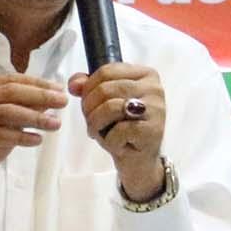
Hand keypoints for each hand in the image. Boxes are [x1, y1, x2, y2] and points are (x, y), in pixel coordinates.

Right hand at [0, 74, 68, 198]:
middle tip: (62, 101)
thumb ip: (21, 110)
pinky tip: (37, 140)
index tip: (58, 88)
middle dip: (39, 95)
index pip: (9, 80)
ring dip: (35, 117)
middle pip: (9, 92)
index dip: (36, 83)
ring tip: (55, 124)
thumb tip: (49, 99)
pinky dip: (21, 136)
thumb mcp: (3, 124)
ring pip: (5, 112)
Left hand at [69, 62, 165, 197]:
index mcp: (145, 74)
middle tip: (91, 123)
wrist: (139, 160)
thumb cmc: (123, 128)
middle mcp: (154, 88)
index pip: (106, 71)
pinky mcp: (153, 130)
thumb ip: (89, 87)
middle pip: (105, 89)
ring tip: (98, 133)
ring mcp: (156, 109)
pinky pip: (119, 130)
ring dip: (96, 124)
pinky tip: (115, 144)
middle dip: (89, 109)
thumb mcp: (105, 102)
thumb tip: (74, 84)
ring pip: (110, 107)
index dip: (88, 88)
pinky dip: (109, 141)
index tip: (87, 105)